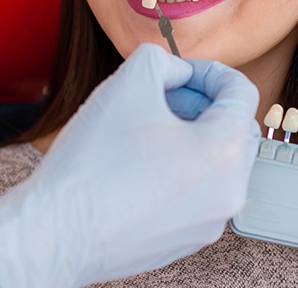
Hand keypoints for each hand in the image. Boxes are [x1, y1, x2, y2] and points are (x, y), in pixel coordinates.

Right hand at [0, 43, 259, 287]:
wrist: (56, 232)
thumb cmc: (93, 160)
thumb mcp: (130, 80)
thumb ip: (165, 60)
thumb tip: (178, 73)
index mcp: (224, 151)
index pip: (242, 92)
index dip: (210, 70)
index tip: (181, 71)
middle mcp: (229, 191)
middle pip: (235, 127)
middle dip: (203, 102)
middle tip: (165, 97)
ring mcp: (210, 221)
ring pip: (218, 159)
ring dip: (193, 133)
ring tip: (149, 128)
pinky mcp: (187, 238)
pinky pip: (200, 189)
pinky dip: (183, 165)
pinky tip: (142, 162)